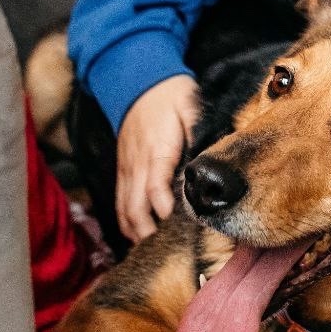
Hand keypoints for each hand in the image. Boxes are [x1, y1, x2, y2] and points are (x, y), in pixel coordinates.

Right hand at [116, 75, 199, 242]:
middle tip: (171, 250)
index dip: (164, 209)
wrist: (137, 80)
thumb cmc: (170, 94)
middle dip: (150, 232)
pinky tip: (140, 237)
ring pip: (125, 209)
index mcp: (156, 149)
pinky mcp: (122, 170)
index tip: (181, 226)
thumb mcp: (190, 105)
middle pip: (136, 207)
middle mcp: (137, 163)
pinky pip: (120, 202)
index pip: (155, 187)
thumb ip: (199, 132)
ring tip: (156, 251)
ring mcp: (126, 168)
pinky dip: (127, 222)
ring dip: (137, 232)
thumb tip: (211, 159)